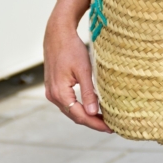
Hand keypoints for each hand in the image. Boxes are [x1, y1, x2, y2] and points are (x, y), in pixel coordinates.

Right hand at [43, 0, 110, 131]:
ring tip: (103, 119)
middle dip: (92, 122)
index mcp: (60, 93)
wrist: (57, 34)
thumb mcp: (84, 70)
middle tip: (110, 126)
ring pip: (70, 110)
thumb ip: (88, 92)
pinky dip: (79, 107)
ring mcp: (51, 92)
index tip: (110, 128)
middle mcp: (53, 96)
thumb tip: (92, 113)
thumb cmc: (71, 49)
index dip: (95, 123)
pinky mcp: (53, 87)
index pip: (79, 116)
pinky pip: (67, 103)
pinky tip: (90, 108)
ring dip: (86, 116)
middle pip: (74, 116)